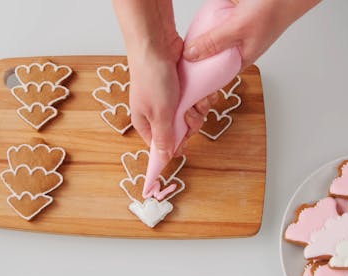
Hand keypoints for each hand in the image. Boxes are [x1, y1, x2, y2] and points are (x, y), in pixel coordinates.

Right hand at [114, 0, 220, 161]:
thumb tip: (164, 159)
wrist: (157, 44)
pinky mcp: (183, 87)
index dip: (175, 146)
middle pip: (181, 130)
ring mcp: (172, 99)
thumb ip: (164, 138)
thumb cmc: (152, 78)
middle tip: (189, 112)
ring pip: (193, 114)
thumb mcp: (160, 113)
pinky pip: (197, 99)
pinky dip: (202, 96)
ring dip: (199, 108)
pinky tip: (201, 90)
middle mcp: (158, 112)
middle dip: (191, 123)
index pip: (162, 145)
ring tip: (195, 97)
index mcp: (145, 122)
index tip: (185, 144)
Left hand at [183, 0, 320, 68]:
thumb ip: (214, 42)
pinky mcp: (229, 20)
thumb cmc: (272, 10)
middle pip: (208, 60)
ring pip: (209, 43)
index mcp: (241, 60)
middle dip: (193, 62)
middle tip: (176, 63)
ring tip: (179, 49)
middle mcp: (236, 49)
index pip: (215, 77)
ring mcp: (232, 35)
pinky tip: (194, 26)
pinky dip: (204, 26)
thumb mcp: (238, 29)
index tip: (181, 81)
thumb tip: (190, 55)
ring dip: (198, 43)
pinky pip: (212, 27)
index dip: (198, 81)